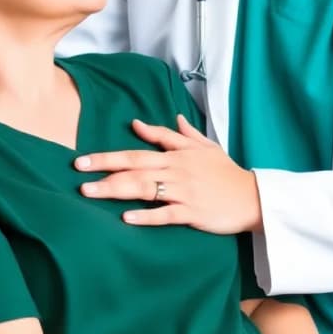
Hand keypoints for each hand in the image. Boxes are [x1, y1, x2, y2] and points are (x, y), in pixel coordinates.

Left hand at [75, 114, 262, 233]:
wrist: (253, 197)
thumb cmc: (227, 172)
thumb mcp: (207, 147)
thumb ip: (183, 134)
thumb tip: (172, 115)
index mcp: (178, 154)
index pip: (140, 150)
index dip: (112, 153)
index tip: (85, 157)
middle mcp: (177, 170)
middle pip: (136, 166)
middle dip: (105, 167)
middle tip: (79, 169)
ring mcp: (184, 191)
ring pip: (144, 188)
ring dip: (116, 189)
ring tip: (90, 192)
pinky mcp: (192, 212)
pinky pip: (165, 214)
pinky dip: (146, 215)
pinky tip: (126, 218)